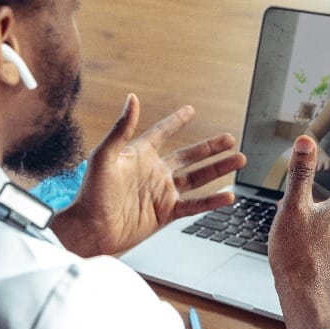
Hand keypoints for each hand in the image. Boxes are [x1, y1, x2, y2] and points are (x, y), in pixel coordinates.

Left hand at [52, 94, 245, 255]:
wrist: (91, 229)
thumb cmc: (90, 193)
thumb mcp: (105, 156)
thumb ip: (121, 128)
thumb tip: (132, 99)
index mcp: (140, 155)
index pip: (162, 133)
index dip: (176, 121)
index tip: (190, 110)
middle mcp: (154, 172)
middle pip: (189, 156)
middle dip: (210, 147)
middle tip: (230, 138)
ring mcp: (162, 193)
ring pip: (197, 178)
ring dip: (218, 169)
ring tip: (239, 159)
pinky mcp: (166, 213)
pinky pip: (195, 205)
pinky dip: (212, 201)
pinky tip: (228, 195)